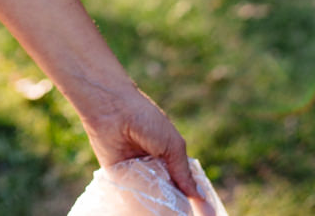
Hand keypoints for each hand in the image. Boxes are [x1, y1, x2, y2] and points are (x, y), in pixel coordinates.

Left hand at [77, 84, 209, 209]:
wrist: (111, 109)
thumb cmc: (145, 119)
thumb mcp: (172, 144)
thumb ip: (184, 172)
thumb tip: (199, 197)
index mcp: (169, 156)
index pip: (183, 183)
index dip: (192, 198)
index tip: (203, 213)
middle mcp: (154, 166)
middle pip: (168, 193)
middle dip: (174, 206)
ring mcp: (136, 172)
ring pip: (150, 197)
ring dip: (156, 207)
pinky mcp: (117, 177)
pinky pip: (130, 196)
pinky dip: (137, 204)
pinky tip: (144, 213)